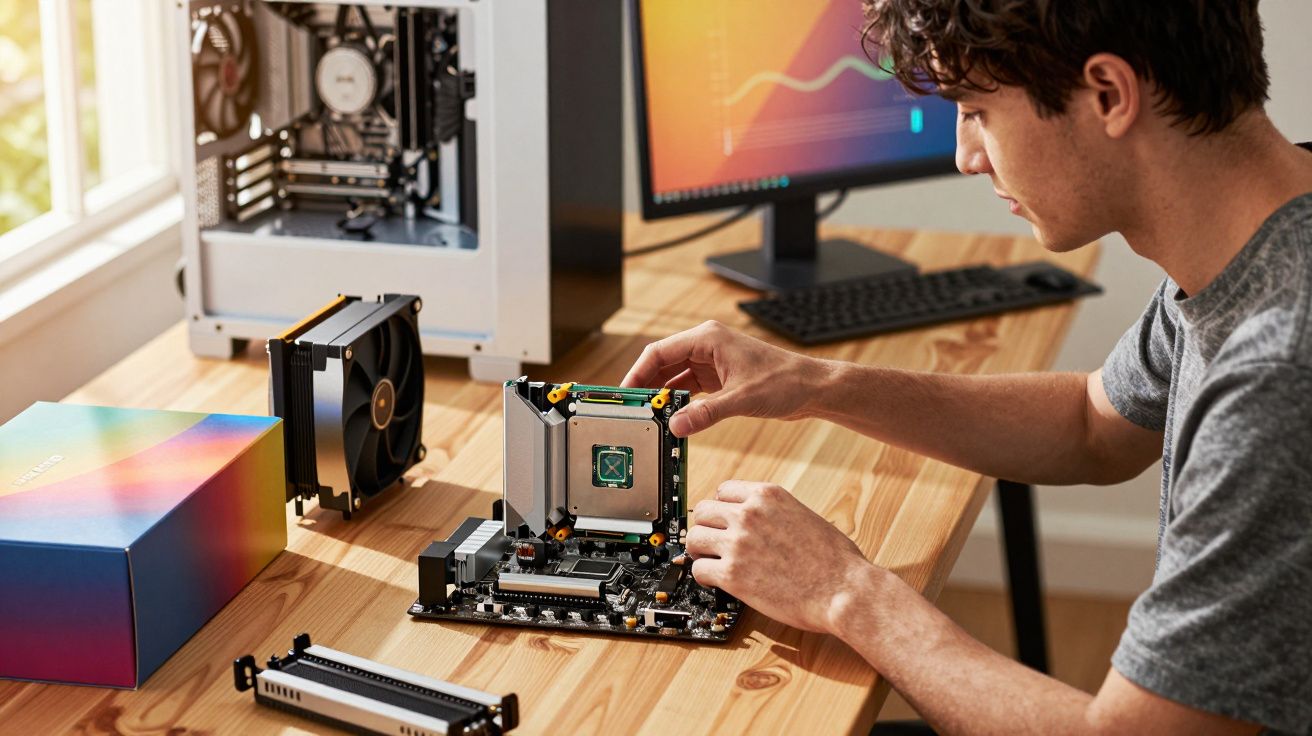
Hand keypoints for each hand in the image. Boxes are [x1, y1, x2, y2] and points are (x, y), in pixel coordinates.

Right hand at [621, 320, 830, 435]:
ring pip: (674, 376)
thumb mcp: (742, 399)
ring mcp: (712, 361)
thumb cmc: (786, 381)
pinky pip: (689, 388)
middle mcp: (707, 346)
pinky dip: (679, 401)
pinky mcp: (719, 377)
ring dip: (662, 396)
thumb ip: (707, 413)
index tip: (625, 393)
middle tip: (632, 409)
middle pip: (663, 363)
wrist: (812, 388)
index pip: (659, 351)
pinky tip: (672, 417)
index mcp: (708, 338)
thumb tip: (677, 426)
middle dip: (647, 386)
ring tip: (649, 416)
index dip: (638, 372)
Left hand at [685, 480, 875, 634]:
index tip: (723, 522)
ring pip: (694, 538)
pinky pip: (699, 570)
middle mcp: (749, 514)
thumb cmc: (835, 560)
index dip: (721, 509)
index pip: (723, 491)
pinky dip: (704, 577)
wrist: (844, 591)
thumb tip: (758, 520)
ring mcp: (738, 543)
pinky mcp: (732, 575)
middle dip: (707, 528)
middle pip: (703, 512)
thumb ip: (775, 512)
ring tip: (710, 562)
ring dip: (700, 552)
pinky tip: (717, 582)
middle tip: (713, 544)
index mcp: (768, 496)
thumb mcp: (804, 515)